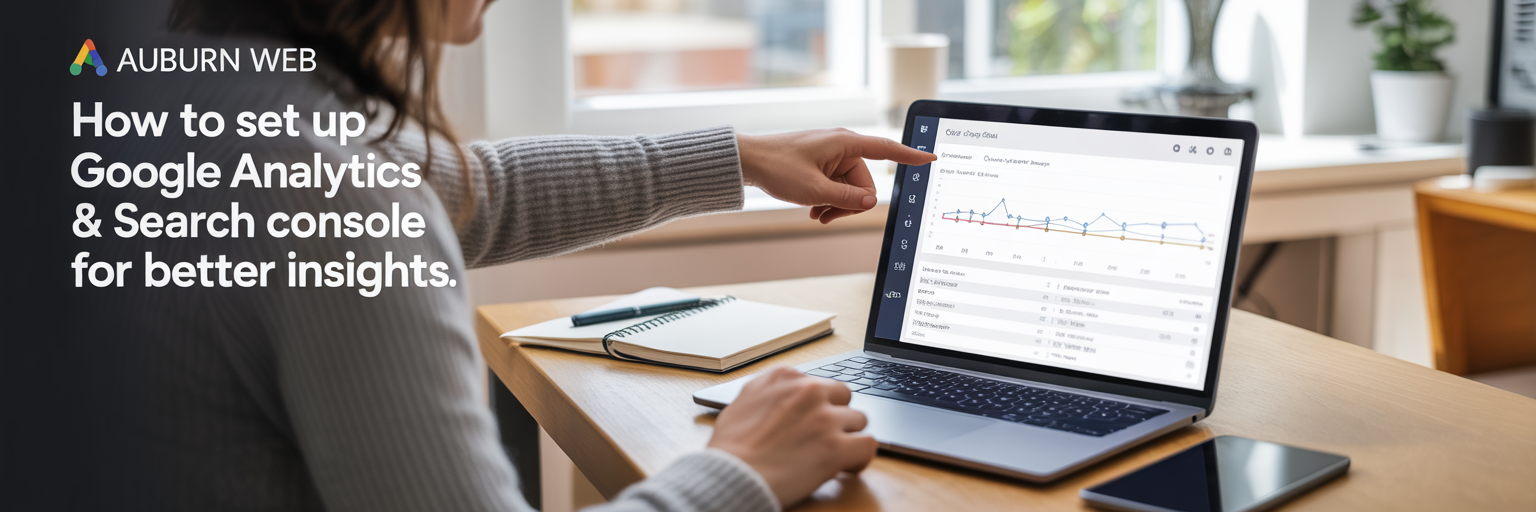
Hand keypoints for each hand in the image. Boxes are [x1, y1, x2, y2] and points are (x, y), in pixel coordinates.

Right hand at [707, 367, 877, 506]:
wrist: (731, 476)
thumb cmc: (730, 448)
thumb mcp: (742, 402)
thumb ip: (767, 392)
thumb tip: (778, 397)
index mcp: (785, 377)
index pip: (818, 382)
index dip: (817, 404)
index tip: (810, 420)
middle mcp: (808, 391)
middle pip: (843, 396)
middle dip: (837, 415)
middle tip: (824, 436)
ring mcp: (825, 418)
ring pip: (859, 419)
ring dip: (849, 436)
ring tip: (835, 454)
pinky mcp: (837, 448)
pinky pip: (869, 444)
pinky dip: (861, 457)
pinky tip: (848, 466)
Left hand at [738, 129, 935, 223]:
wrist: (749, 161)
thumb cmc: (777, 167)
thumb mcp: (814, 191)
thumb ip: (846, 199)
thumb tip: (871, 204)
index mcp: (846, 143)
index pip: (887, 150)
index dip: (910, 156)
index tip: (931, 157)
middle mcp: (843, 147)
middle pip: (865, 184)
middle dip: (848, 204)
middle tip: (825, 214)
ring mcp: (833, 156)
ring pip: (850, 190)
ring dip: (836, 205)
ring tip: (815, 212)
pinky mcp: (824, 165)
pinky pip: (837, 187)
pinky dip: (828, 200)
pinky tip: (813, 209)